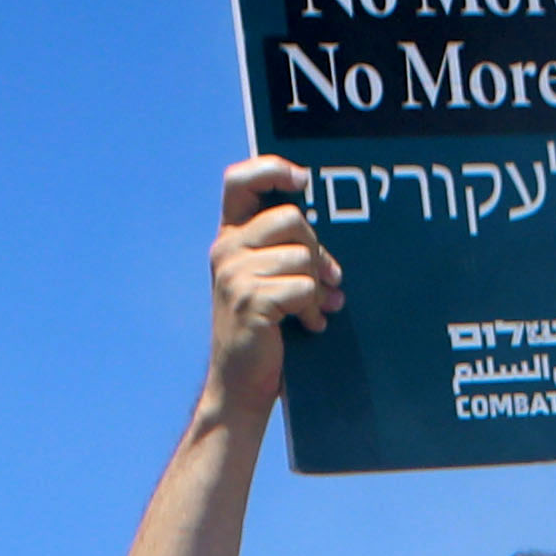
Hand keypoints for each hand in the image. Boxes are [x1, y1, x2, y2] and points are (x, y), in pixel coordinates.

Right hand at [210, 156, 339, 413]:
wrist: (240, 385)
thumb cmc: (262, 332)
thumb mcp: (266, 281)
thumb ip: (283, 251)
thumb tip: (325, 244)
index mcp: (230, 238)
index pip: (239, 180)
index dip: (272, 170)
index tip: (303, 182)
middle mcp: (226, 250)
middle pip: (291, 218)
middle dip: (317, 250)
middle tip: (329, 279)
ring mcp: (235, 275)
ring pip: (301, 256)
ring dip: (319, 286)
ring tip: (317, 309)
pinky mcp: (251, 301)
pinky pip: (302, 287)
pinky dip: (312, 309)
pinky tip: (309, 325)